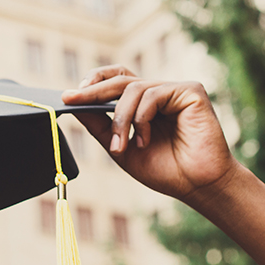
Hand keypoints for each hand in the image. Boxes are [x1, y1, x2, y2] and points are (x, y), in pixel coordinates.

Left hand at [62, 65, 240, 205]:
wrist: (195, 185)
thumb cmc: (163, 169)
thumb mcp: (119, 147)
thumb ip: (99, 125)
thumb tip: (73, 103)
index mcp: (143, 104)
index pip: (115, 79)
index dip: (93, 82)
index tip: (68, 96)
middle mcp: (158, 93)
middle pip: (119, 79)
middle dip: (92, 92)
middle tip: (72, 100)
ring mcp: (175, 90)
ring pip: (133, 89)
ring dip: (120, 119)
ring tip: (122, 146)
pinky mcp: (191, 91)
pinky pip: (153, 94)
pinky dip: (141, 118)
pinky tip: (145, 139)